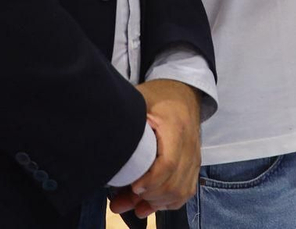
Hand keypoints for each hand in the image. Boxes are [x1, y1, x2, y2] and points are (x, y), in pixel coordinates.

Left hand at [108, 79, 200, 218]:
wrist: (184, 91)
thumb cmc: (159, 95)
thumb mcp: (140, 98)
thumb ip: (126, 113)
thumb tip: (100, 131)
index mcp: (175, 127)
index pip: (168, 163)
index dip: (151, 180)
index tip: (133, 186)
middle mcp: (189, 144)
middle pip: (174, 183)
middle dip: (149, 197)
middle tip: (125, 199)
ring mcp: (194, 156)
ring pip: (181, 191)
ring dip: (158, 203)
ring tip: (135, 205)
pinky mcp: (194, 164)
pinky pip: (187, 191)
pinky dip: (170, 202)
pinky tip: (152, 204)